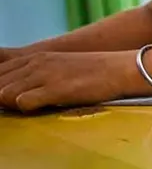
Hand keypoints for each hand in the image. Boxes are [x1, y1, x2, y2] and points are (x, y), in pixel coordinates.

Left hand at [0, 51, 131, 111]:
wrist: (121, 69)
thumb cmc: (92, 73)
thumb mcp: (59, 68)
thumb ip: (34, 78)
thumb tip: (11, 95)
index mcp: (34, 58)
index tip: (5, 100)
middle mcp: (35, 63)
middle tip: (11, 107)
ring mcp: (44, 75)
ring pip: (2, 93)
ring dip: (8, 105)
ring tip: (25, 109)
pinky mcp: (56, 88)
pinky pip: (23, 102)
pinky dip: (25, 109)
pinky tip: (38, 109)